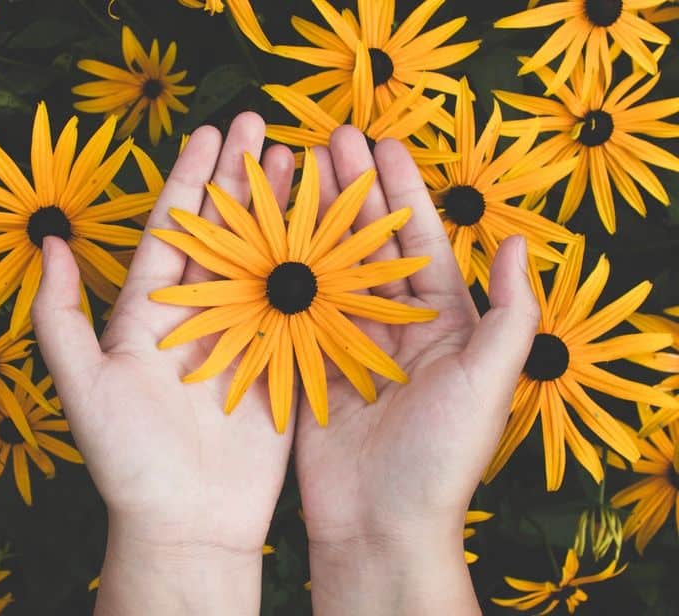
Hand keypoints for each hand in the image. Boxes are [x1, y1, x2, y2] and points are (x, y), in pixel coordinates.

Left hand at [31, 113, 296, 615]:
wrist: (187, 521)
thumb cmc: (128, 459)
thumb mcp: (81, 385)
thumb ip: (59, 316)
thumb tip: (52, 243)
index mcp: (151, 312)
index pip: (173, 230)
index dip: (190, 179)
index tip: (209, 133)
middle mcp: (200, 314)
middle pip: (224, 232)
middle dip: (241, 179)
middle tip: (262, 127)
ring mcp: (244, 335)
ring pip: (265, 258)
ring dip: (281, 210)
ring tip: (299, 161)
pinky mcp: (280, 362)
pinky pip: (297, 304)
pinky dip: (314, 266)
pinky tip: (330, 229)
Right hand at [294, 128, 539, 614]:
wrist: (381, 523)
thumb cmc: (442, 455)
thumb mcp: (490, 380)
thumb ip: (509, 312)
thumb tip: (519, 240)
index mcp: (441, 321)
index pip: (419, 239)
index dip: (401, 189)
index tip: (380, 143)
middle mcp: (393, 323)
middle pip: (369, 242)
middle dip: (350, 190)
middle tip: (326, 140)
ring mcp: (348, 341)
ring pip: (328, 266)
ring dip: (312, 219)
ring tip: (292, 171)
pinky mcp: (310, 364)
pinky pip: (296, 307)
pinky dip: (282, 270)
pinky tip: (265, 234)